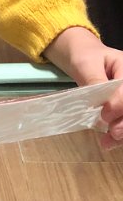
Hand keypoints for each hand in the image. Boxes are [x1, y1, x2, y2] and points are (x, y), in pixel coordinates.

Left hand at [43, 27, 122, 148]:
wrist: (82, 56)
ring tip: (109, 141)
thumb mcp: (85, 63)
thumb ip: (93, 79)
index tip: (104, 113)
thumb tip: (99, 102)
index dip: (120, 103)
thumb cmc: (84, 56)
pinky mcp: (122, 108)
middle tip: (113, 132)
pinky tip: (109, 143)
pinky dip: (119, 135)